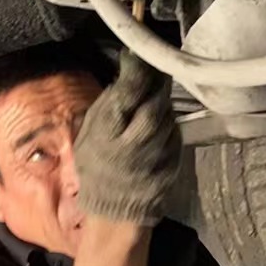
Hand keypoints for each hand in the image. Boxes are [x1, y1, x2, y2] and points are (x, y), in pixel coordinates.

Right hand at [73, 51, 179, 225]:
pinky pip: (175, 133)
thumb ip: (109, 105)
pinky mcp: (174, 164)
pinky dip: (169, 123)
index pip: (126, 97)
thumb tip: (128, 71)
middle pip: (154, 104)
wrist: (116, 212)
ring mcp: (157, 157)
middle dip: (156, 84)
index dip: (136, 73)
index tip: (137, 54)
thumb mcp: (91, 135)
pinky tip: (160, 122)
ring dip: (163, 102)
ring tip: (155, 93)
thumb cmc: (99, 168)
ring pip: (167, 117)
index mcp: (106, 136)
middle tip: (155, 66)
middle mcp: (133, 146)